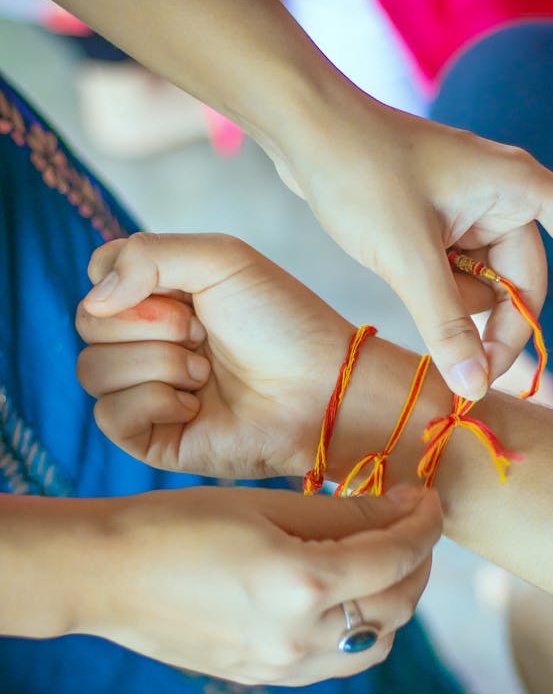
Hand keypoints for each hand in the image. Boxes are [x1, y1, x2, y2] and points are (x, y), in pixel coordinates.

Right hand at [76, 232, 353, 479]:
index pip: (99, 280)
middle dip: (150, 324)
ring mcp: (148, 392)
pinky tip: (196, 405)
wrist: (322, 389)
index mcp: (162, 297)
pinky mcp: (153, 438)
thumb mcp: (220, 259)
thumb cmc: (283, 323)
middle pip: (88, 324)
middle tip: (204, 334)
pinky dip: (152, 403)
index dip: (130, 282)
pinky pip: (108, 416)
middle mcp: (150, 343)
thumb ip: (146, 255)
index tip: (186, 292)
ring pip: (92, 370)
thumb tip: (95, 300)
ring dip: (156, 364)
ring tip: (206, 373)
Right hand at [81, 484, 441, 684]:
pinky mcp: (263, 679)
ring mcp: (283, 668)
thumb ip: (342, 512)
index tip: (428, 499)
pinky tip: (340, 594)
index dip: (424, 525)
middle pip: (398, 607)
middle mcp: (302, 639)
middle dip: (418, 563)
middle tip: (411, 525)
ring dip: (394, 603)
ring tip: (382, 562)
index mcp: (304, 585)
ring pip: (374, 645)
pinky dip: (357, 629)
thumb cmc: (177, 524)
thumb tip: (402, 508)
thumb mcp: (265, 505)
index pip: (397, 558)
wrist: (104, 577)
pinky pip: (336, 662)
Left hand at [277, 97, 552, 397]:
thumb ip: (446, 326)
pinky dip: (435, 290)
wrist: (304, 131)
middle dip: (499, 328)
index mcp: (517, 185)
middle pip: (526, 280)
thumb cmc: (360, 173)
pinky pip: (455, 273)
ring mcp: (469, 210)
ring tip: (409, 284)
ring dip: (456, 306)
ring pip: (485, 284)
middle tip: (466, 377)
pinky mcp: (438, 223)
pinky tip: (399, 272)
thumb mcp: (407, 258)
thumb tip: (477, 386)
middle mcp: (502, 196)